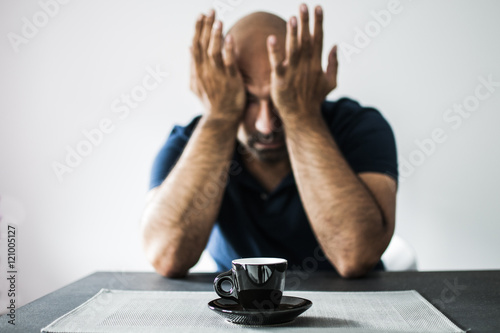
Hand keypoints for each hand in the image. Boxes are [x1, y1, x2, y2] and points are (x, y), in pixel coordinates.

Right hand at [190, 10, 245, 119]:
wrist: (221, 118)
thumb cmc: (211, 101)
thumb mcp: (197, 83)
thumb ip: (193, 65)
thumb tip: (189, 47)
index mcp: (197, 70)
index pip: (195, 44)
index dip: (198, 29)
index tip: (200, 15)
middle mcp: (205, 71)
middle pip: (203, 44)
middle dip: (206, 26)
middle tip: (210, 10)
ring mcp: (217, 75)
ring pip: (213, 52)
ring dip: (215, 36)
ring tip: (218, 21)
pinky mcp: (230, 80)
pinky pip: (229, 63)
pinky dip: (228, 50)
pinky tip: (230, 38)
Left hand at [266, 4, 337, 118]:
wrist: (302, 118)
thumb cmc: (314, 99)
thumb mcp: (330, 82)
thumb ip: (333, 63)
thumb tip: (335, 45)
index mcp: (316, 63)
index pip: (318, 39)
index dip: (318, 23)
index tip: (318, 7)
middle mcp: (305, 65)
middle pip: (306, 39)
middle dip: (306, 22)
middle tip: (304, 5)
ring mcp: (293, 72)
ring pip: (293, 48)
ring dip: (293, 33)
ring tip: (293, 18)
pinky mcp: (280, 79)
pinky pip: (276, 63)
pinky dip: (274, 52)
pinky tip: (271, 39)